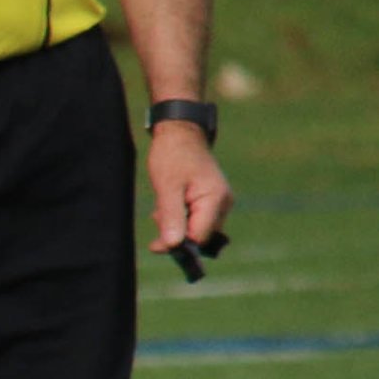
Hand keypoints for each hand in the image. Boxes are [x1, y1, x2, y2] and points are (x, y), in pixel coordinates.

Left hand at [145, 119, 232, 257]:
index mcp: (215, 199)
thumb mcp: (167, 187)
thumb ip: (171, 216)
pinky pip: (196, 218)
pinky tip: (168, 204)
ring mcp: (219, 201)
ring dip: (176, 224)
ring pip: (196, 228)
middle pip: (199, 236)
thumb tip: (173, 245)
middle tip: (157, 216)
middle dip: (176, 233)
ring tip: (162, 206)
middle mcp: (223, 203)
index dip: (179, 244)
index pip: (200, 237)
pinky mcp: (212, 200)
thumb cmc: (172, 156)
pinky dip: (180, 217)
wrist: (179, 133)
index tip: (155, 245)